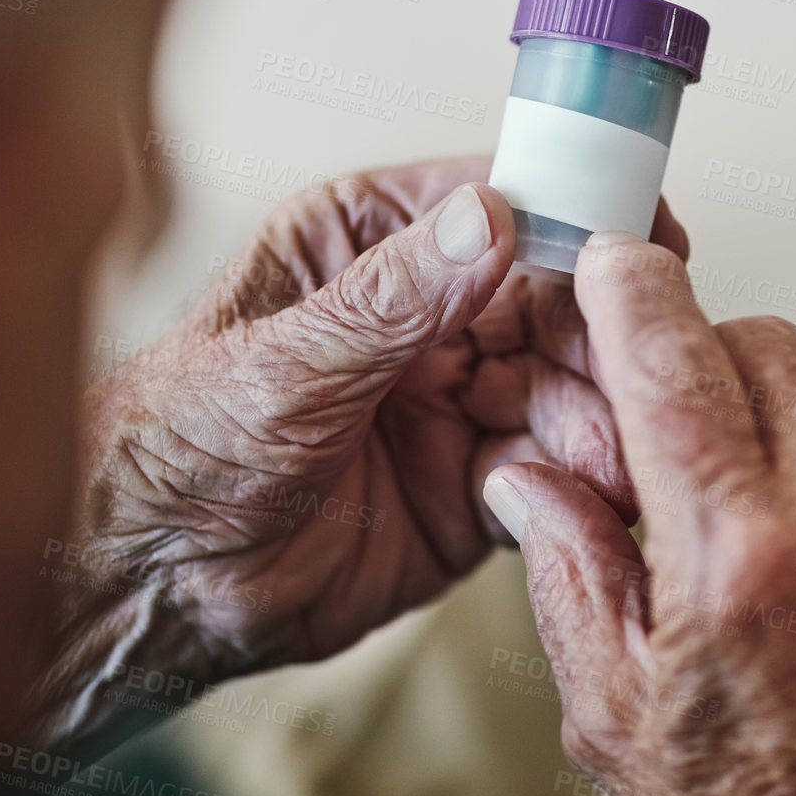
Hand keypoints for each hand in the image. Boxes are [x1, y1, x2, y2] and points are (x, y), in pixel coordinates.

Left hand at [28, 158, 680, 747]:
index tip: (645, 238)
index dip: (577, 211)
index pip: (497, 202)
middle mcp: (427, 313)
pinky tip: (580, 492)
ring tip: (609, 448)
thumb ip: (392, 298)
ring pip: (565, 387)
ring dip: (597, 413)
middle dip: (599, 333)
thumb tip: (491, 218)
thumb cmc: (174, 452)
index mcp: (371, 242)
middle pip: (553, 299)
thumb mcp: (280, 364)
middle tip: (638, 365)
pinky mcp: (477, 485)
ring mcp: (457, 399)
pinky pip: (553, 469)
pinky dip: (578, 480)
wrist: (151, 593)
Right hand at [483, 235, 795, 795]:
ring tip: (763, 541)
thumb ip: (567, 571)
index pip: (669, 358)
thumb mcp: (616, 717)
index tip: (612, 262)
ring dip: (776, 432)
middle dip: (701, 364)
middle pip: (758, 341)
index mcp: (734, 556)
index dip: (630, 289)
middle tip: (675, 438)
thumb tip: (529, 477)